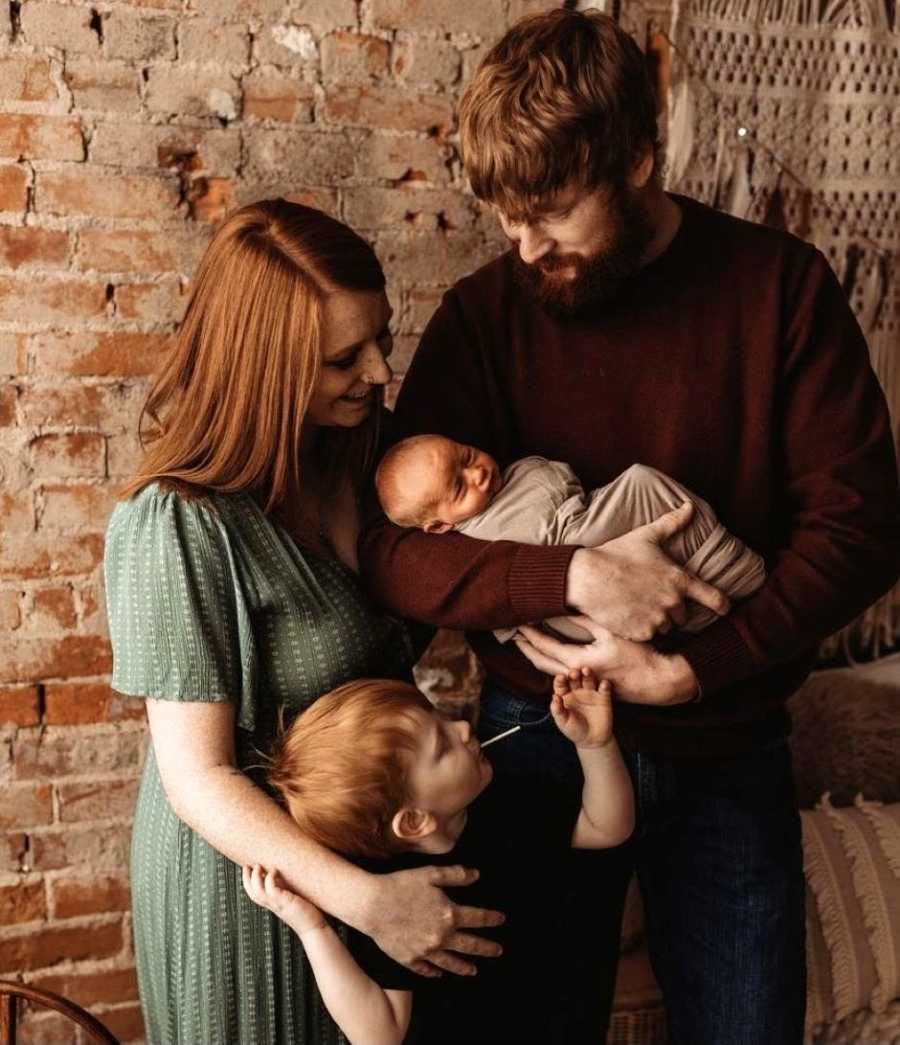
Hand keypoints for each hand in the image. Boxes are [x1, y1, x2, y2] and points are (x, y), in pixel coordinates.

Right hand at [242, 864, 326, 935]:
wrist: (313, 928)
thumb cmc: (306, 913)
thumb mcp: (291, 898)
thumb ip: (285, 890)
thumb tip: (281, 875)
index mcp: (273, 904)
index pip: (255, 895)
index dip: (248, 883)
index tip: (247, 869)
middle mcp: (273, 905)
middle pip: (252, 893)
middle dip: (246, 880)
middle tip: (245, 866)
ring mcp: (278, 904)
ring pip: (258, 892)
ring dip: (255, 878)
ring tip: (258, 866)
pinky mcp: (286, 903)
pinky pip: (272, 890)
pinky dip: (269, 879)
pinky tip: (273, 870)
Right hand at [362, 865, 504, 977]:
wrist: (372, 904)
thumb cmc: (400, 885)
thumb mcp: (430, 873)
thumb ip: (455, 875)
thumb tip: (476, 875)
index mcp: (448, 914)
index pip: (478, 918)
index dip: (492, 918)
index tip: (501, 919)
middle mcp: (441, 936)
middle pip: (470, 945)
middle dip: (487, 948)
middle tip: (498, 951)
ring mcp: (426, 951)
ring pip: (452, 963)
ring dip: (465, 966)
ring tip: (474, 970)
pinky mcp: (410, 959)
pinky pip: (427, 969)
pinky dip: (435, 972)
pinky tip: (440, 974)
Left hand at [516, 619, 697, 705]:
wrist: (658, 681)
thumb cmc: (639, 656)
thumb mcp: (611, 633)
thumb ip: (586, 620)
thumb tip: (565, 605)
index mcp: (578, 662)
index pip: (545, 647)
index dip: (529, 634)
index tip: (517, 621)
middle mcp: (576, 676)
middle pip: (540, 662)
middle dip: (525, 647)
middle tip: (511, 633)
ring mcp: (581, 683)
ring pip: (550, 671)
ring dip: (535, 656)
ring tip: (524, 642)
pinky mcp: (588, 685)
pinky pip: (561, 674)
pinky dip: (550, 663)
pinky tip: (548, 653)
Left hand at [551, 668, 613, 747]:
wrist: (592, 740)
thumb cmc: (574, 730)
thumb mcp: (563, 722)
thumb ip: (558, 710)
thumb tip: (554, 697)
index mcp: (565, 695)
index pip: (561, 684)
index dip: (560, 680)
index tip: (561, 677)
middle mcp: (577, 691)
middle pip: (575, 678)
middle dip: (574, 673)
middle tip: (574, 673)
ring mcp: (591, 693)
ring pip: (589, 679)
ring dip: (588, 674)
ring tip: (586, 671)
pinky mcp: (603, 698)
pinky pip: (604, 689)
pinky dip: (605, 685)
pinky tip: (603, 684)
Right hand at [565, 502, 729, 640]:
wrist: (587, 577)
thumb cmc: (616, 554)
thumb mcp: (646, 535)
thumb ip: (672, 522)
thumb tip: (690, 506)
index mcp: (679, 580)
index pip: (714, 598)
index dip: (722, 604)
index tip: (725, 608)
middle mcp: (672, 602)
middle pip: (683, 616)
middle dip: (671, 609)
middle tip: (650, 597)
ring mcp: (657, 619)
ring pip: (665, 628)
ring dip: (656, 621)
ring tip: (636, 606)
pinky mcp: (641, 633)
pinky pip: (648, 636)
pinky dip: (640, 629)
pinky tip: (627, 615)